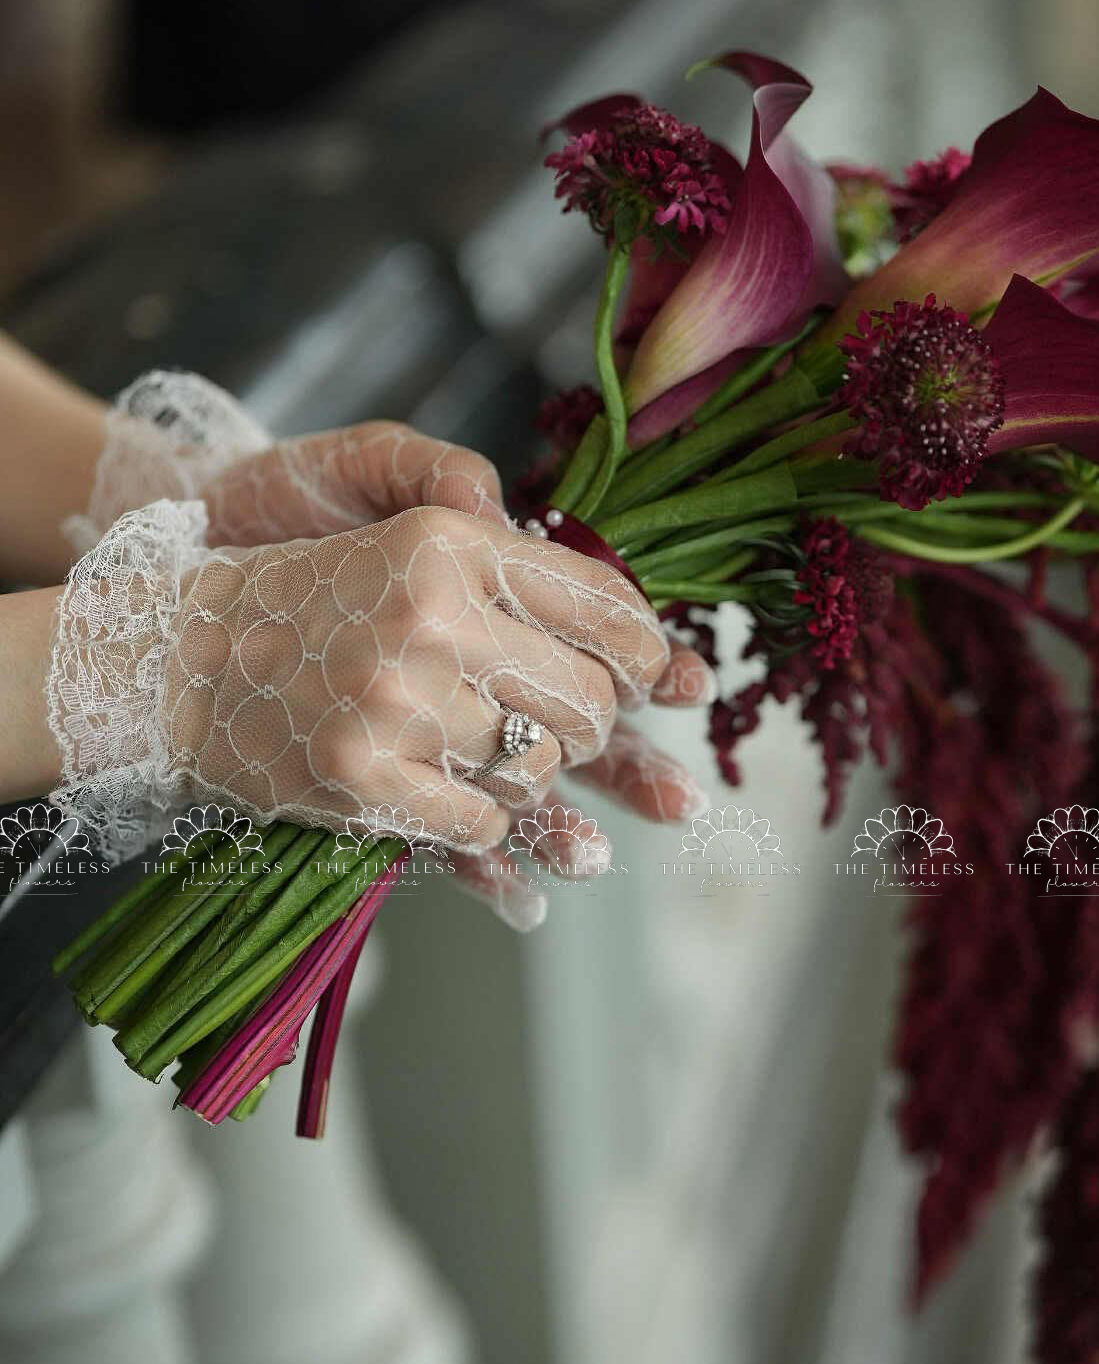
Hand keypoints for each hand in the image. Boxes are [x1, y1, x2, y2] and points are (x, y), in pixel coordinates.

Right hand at [164, 502, 705, 850]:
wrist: (178, 656)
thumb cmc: (309, 599)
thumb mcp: (412, 541)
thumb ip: (528, 570)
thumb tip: (656, 651)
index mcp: (453, 544)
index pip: (607, 608)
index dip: (649, 657)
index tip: (651, 680)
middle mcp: (435, 616)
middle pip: (591, 702)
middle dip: (593, 728)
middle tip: (563, 727)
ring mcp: (398, 702)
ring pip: (541, 768)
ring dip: (530, 777)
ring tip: (485, 753)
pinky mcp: (365, 777)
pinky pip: (484, 820)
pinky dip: (483, 822)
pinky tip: (454, 798)